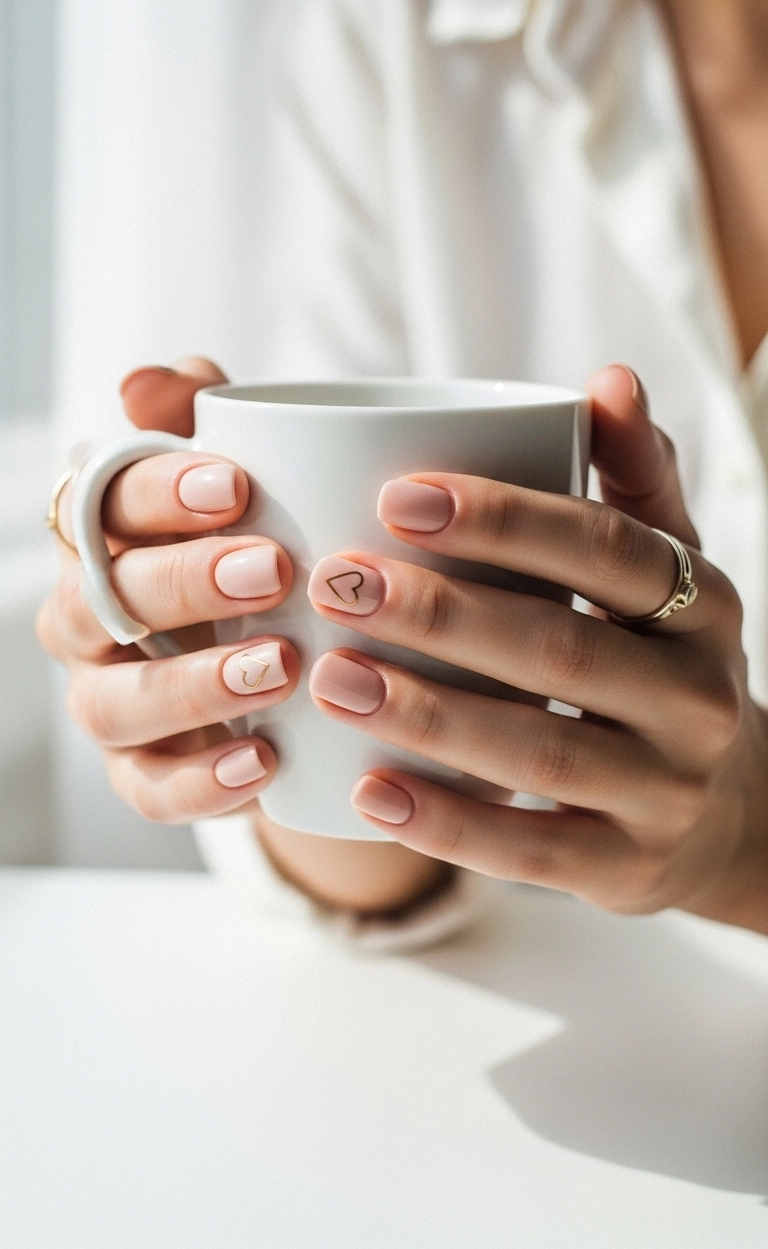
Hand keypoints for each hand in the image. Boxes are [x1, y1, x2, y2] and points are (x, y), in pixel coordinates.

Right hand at [37, 359, 298, 821]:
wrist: (281, 650)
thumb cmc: (254, 538)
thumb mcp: (243, 467)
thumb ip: (201, 415)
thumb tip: (147, 382)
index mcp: (101, 534)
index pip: (102, 503)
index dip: (160, 493)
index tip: (238, 485)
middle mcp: (83, 617)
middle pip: (105, 599)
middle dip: (187, 581)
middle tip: (273, 569)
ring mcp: (105, 700)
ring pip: (119, 701)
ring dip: (195, 685)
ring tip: (280, 666)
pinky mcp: (140, 772)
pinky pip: (151, 789)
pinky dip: (203, 783)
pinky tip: (266, 762)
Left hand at [307, 365, 767, 933]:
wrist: (724, 816)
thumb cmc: (659, 662)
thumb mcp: (668, 571)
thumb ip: (633, 480)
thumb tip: (608, 378)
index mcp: (701, 603)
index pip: (607, 548)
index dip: (504, 519)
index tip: (396, 494)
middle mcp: (698, 697)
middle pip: (561, 646)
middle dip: (440, 611)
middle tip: (336, 578)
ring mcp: (667, 791)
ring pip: (539, 752)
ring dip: (428, 713)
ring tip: (331, 676)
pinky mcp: (626, 869)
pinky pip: (532, 851)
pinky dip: (448, 822)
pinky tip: (368, 790)